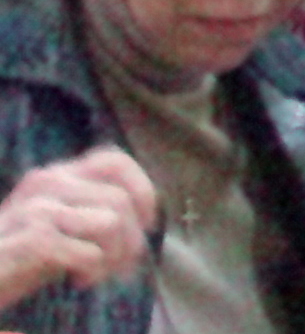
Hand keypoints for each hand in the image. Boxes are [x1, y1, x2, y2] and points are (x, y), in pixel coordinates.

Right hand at [0, 150, 155, 304]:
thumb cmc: (22, 257)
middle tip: (119, 266)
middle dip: (132, 240)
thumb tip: (146, 220)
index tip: (146, 224)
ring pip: (111, 222)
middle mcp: (46, 182)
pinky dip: (94, 271)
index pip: (114, 161)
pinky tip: (77, 279)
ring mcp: (36, 207)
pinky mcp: (32, 237)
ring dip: (113, 257)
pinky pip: (91, 252)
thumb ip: (96, 210)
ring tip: (93, 273)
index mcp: (57, 175)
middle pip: (120, 199)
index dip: (142, 191)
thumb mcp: (64, 225)